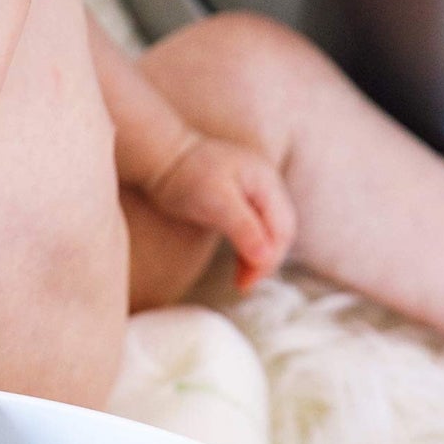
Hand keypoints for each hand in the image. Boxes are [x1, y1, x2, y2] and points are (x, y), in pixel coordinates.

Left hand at [145, 134, 296, 290]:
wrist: (161, 157)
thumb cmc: (186, 175)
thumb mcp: (216, 202)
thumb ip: (244, 228)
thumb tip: (266, 258)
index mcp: (266, 181)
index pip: (283, 228)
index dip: (270, 259)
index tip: (248, 282)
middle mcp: (266, 186)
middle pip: (280, 232)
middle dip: (266, 261)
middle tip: (243, 286)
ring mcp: (255, 192)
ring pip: (268, 233)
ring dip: (258, 259)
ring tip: (240, 282)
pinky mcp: (240, 201)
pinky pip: (255, 230)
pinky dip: (249, 250)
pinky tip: (238, 266)